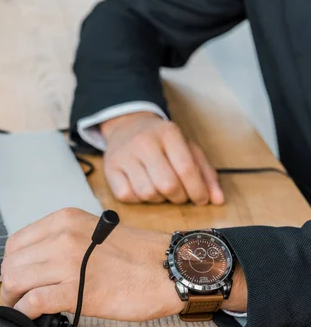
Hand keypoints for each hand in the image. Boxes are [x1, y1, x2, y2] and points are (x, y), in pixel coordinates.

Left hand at [0, 208, 182, 319]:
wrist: (168, 268)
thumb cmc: (137, 254)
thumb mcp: (92, 232)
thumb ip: (62, 240)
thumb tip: (38, 261)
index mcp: (64, 219)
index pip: (16, 241)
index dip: (12, 263)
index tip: (18, 276)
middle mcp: (62, 236)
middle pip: (12, 262)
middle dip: (10, 283)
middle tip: (18, 296)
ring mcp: (67, 262)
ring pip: (16, 279)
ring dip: (14, 298)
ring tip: (24, 306)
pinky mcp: (75, 290)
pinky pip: (33, 300)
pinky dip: (25, 310)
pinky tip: (31, 315)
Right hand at [100, 112, 223, 204]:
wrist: (127, 126)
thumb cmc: (161, 142)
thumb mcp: (187, 148)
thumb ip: (205, 173)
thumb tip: (218, 200)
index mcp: (168, 133)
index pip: (186, 168)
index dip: (198, 190)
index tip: (202, 200)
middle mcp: (144, 142)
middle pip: (167, 184)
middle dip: (179, 197)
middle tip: (180, 196)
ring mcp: (124, 155)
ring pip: (147, 193)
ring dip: (159, 199)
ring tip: (161, 190)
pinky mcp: (110, 169)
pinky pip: (127, 196)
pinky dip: (139, 199)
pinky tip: (143, 189)